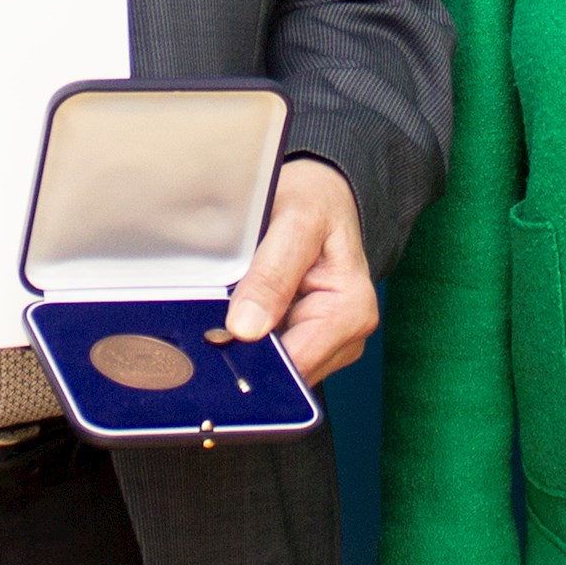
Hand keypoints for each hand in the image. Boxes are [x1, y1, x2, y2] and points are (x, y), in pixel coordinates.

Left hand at [224, 156, 374, 385]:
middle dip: (248, 350)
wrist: (324, 195)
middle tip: (215, 317)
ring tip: (232, 303)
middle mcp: (346, 336)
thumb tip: (245, 328)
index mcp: (351, 311)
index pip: (296, 362)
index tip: (217, 339)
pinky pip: (273, 352)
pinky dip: (252, 336)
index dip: (254, 355)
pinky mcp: (307, 340)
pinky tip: (240, 311)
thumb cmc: (317, 201)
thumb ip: (271, 274)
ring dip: (248, 343)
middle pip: (284, 369)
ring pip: (275, 365)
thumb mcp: (295, 222)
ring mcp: (326, 342)